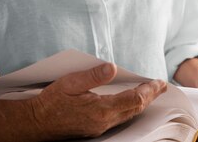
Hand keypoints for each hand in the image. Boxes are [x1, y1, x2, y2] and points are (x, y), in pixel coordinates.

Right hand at [0, 62, 166, 140]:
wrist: (37, 122)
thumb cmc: (51, 102)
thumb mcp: (70, 82)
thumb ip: (92, 76)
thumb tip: (112, 68)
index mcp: (101, 109)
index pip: (133, 99)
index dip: (148, 90)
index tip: (159, 82)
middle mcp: (104, 121)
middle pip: (134, 109)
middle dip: (149, 97)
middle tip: (160, 86)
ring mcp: (100, 127)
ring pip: (128, 115)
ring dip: (140, 103)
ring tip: (148, 93)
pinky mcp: (94, 128)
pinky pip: (119, 119)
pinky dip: (129, 108)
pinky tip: (128, 103)